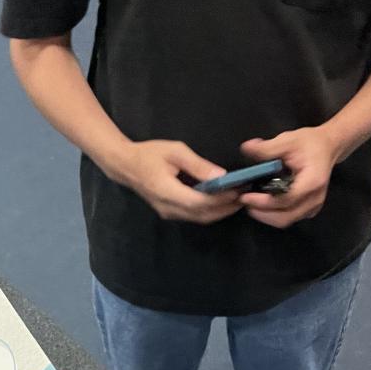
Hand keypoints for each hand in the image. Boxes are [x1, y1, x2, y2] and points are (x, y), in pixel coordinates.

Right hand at [109, 140, 242, 224]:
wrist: (125, 165)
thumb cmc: (149, 154)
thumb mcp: (175, 151)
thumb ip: (198, 165)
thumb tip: (221, 175)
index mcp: (167, 191)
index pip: (199, 202)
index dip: (221, 199)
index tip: (238, 190)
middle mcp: (168, 208)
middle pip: (202, 215)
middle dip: (226, 208)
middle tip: (245, 196)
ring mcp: (168, 213)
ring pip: (199, 218)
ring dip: (220, 211)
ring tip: (237, 198)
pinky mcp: (170, 213)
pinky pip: (194, 216)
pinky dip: (210, 210)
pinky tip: (221, 200)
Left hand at [237, 127, 339, 228]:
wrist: (328, 147)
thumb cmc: (309, 143)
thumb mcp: (288, 140)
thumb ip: (266, 148)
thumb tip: (246, 148)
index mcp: (311, 182)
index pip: (285, 200)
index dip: (263, 202)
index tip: (245, 196)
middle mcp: (314, 199)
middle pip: (285, 217)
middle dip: (261, 213)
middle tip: (245, 201)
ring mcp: (313, 206)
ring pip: (286, 220)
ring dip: (266, 215)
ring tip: (251, 202)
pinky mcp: (309, 209)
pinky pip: (289, 217)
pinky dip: (273, 214)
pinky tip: (263, 203)